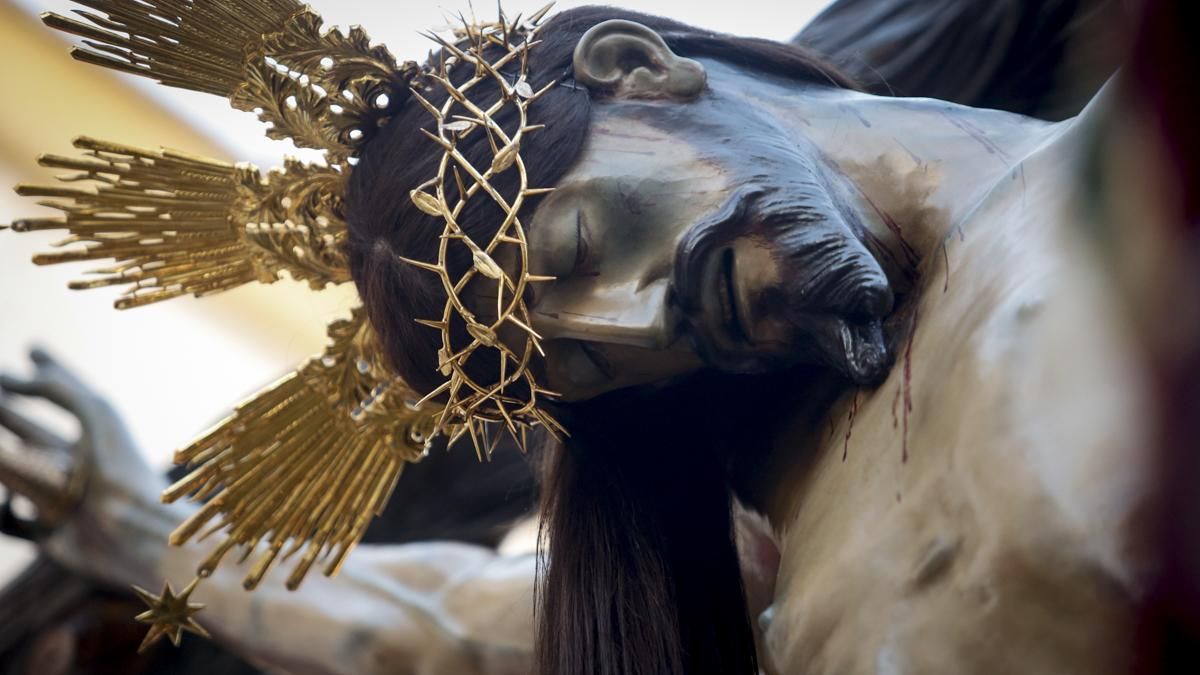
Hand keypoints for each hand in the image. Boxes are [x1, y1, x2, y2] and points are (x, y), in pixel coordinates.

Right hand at [0, 349, 173, 585]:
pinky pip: (13, 505)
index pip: (64, 395)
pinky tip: (6, 485)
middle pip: (31, 428)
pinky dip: (6, 485)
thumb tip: (11, 376)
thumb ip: (55, 387)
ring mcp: (59, 492)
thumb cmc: (119, 465)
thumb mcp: (92, 410)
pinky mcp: (44, 525)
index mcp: (95, 433)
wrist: (129, 528)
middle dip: (8, 407)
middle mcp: (77, 460)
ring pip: (16, 464)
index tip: (33, 349)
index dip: (48, 372)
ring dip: (2, 442)